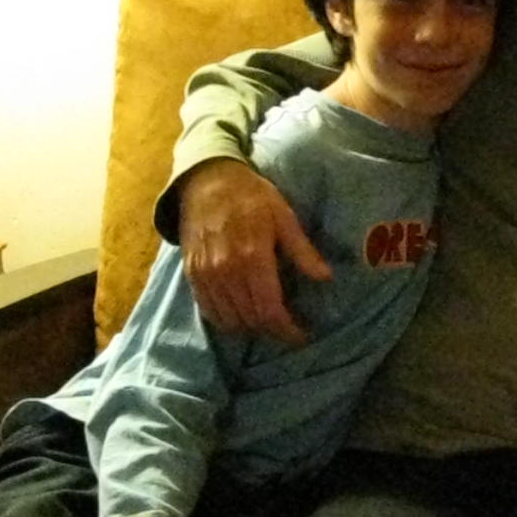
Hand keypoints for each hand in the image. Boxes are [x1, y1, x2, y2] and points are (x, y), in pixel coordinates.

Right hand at [179, 158, 329, 343]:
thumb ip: (302, 250)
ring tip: (268, 324)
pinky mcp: (191, 275)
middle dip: (272, 331)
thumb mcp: (284, 217)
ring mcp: (205, 275)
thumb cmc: (252, 197)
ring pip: (228, 320)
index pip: (270, 310)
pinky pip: (209, 311)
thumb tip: (325, 277)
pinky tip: (242, 316)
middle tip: (288, 330)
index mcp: (253, 258)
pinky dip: (226, 320)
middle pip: (250, 320)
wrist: (207, 181)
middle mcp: (226, 271)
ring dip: (250, 329)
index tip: (302, 335)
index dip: (287, 330)